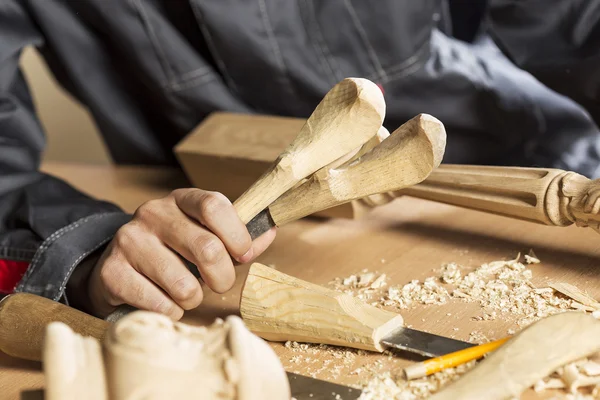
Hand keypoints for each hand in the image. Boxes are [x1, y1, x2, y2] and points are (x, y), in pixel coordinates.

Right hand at [86, 189, 275, 318]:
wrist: (118, 267)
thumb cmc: (173, 251)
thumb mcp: (205, 235)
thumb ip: (238, 237)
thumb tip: (269, 230)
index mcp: (180, 200)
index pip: (214, 205)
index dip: (236, 235)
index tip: (243, 255)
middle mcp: (153, 213)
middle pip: (207, 248)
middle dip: (222, 277)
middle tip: (219, 284)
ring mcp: (129, 241)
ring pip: (184, 285)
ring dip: (193, 299)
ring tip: (186, 293)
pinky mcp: (113, 272)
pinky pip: (161, 305)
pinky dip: (171, 311)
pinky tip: (163, 300)